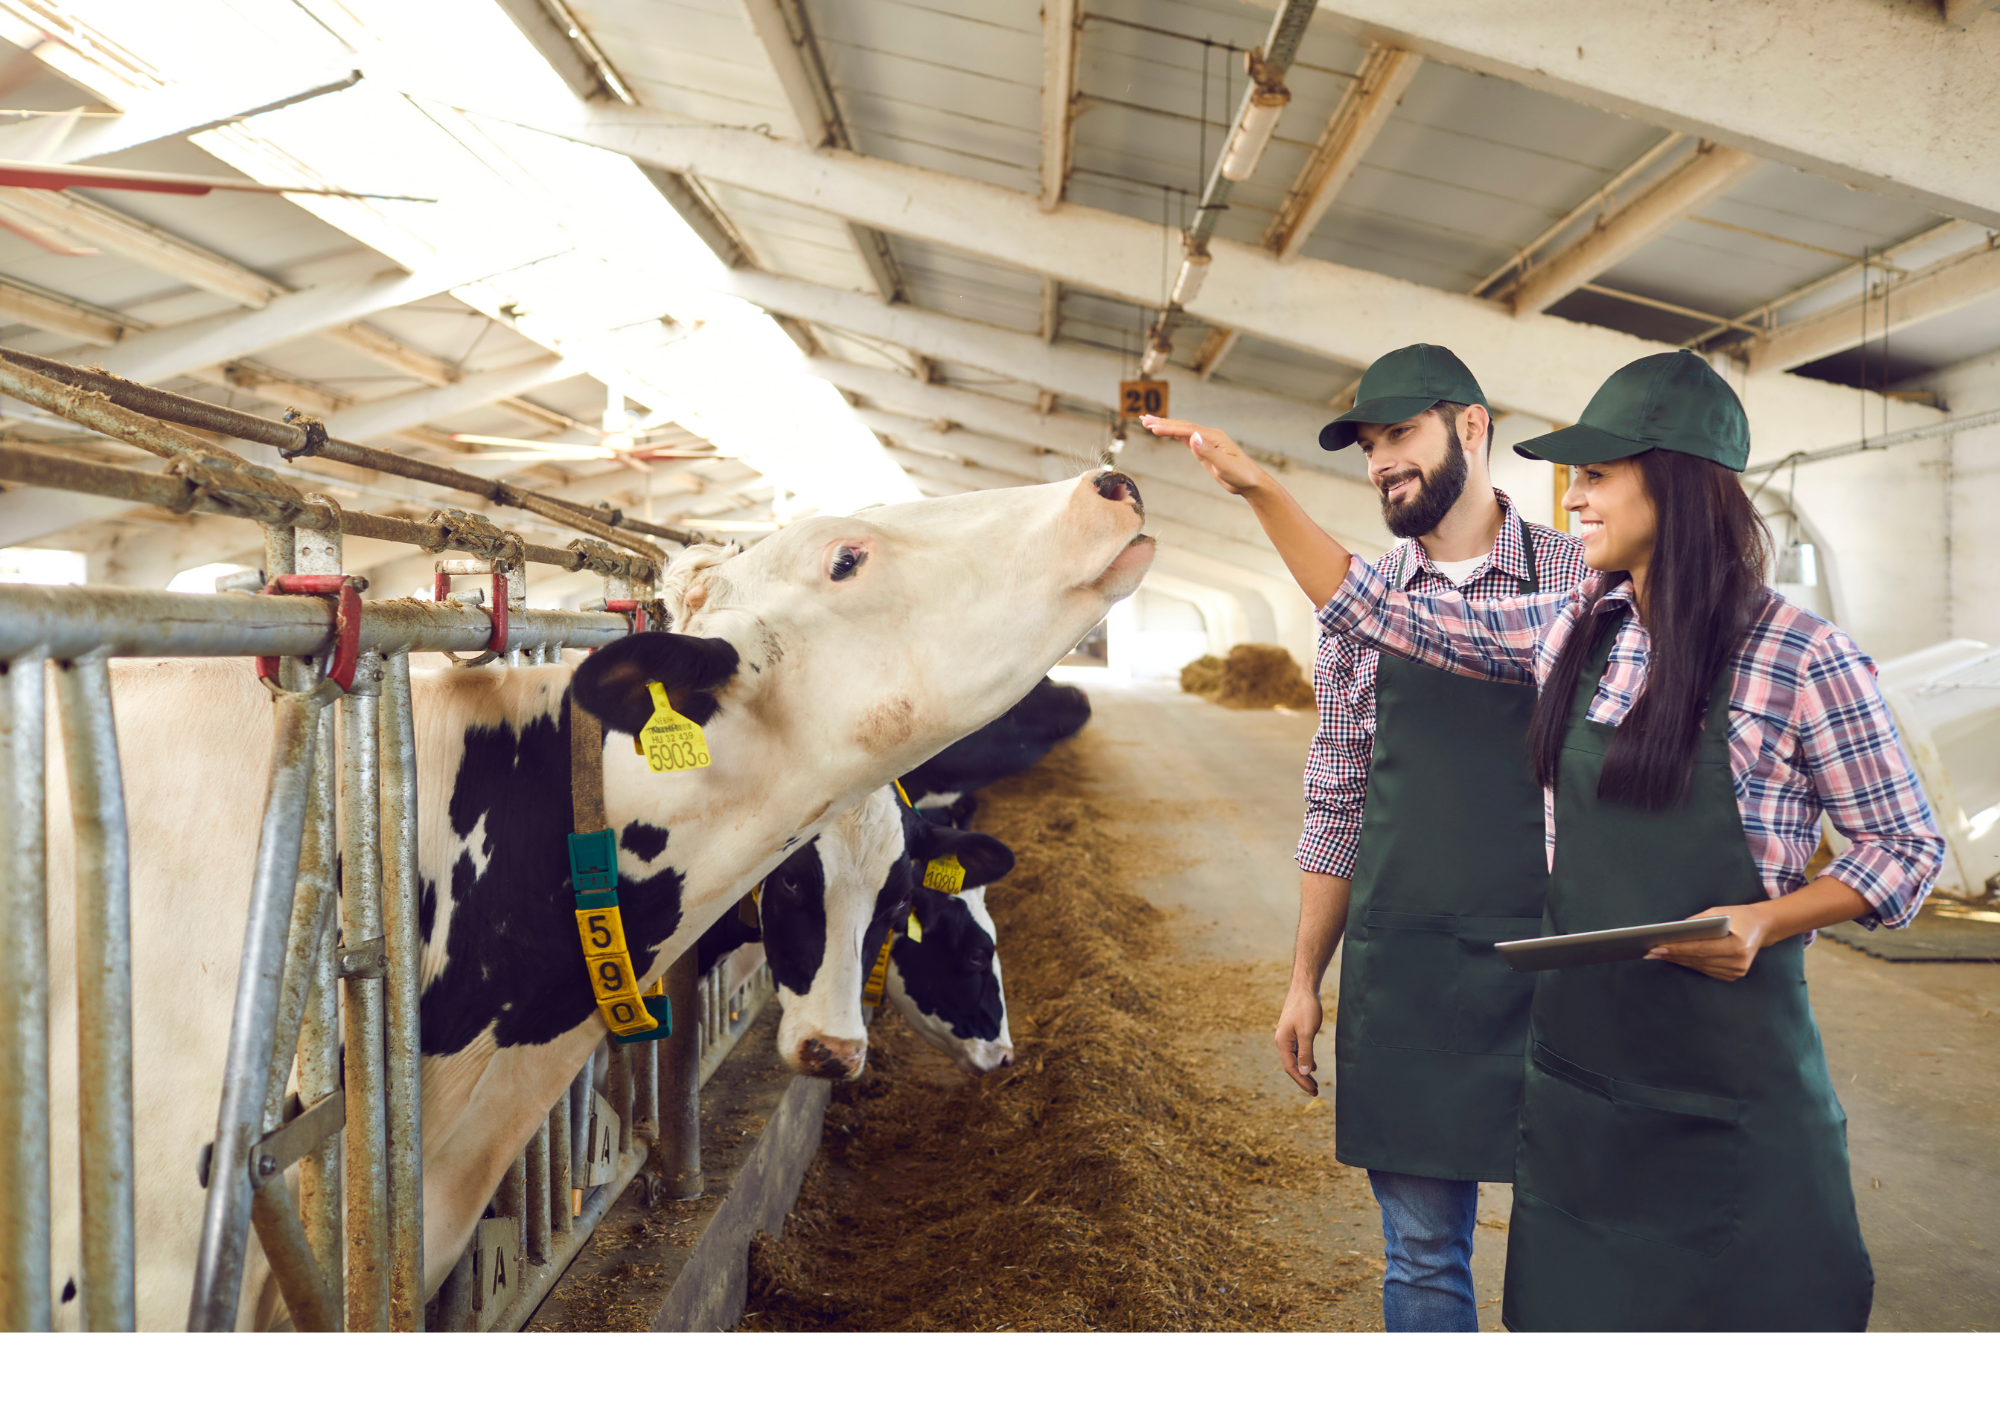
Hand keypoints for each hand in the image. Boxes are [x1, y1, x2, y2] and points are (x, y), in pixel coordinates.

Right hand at [1140, 415, 1265, 494]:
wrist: (1251, 482)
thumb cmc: (1241, 475)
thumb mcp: (1225, 465)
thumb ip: (1208, 452)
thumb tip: (1193, 437)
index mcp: (1213, 437)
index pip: (1186, 430)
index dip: (1168, 428)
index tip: (1152, 428)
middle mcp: (1208, 436)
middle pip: (1181, 426)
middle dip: (1162, 422)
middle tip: (1143, 419)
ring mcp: (1206, 442)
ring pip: (1182, 430)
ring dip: (1165, 426)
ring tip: (1148, 422)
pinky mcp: (1204, 450)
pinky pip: (1186, 438)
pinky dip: (1173, 434)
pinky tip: (1165, 431)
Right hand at [1273, 986, 1324, 1095]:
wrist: (1304, 988)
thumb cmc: (1306, 1008)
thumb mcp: (1307, 1032)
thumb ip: (1306, 1052)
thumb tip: (1304, 1072)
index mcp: (1282, 1042)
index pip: (1291, 1068)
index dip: (1302, 1081)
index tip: (1313, 1091)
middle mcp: (1282, 1041)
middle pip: (1291, 1065)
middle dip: (1303, 1079)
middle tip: (1315, 1091)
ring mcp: (1287, 1036)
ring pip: (1294, 1058)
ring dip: (1304, 1071)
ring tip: (1313, 1082)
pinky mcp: (1293, 1031)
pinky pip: (1297, 1050)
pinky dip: (1304, 1060)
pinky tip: (1311, 1066)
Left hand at [1648, 903, 1782, 980]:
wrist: (1763, 927)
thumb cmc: (1738, 916)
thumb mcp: (1718, 912)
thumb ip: (1697, 922)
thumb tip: (1672, 931)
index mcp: (1738, 946)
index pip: (1701, 949)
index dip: (1679, 949)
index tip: (1658, 946)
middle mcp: (1739, 962)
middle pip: (1698, 960)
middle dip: (1673, 955)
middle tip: (1651, 951)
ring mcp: (1737, 971)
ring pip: (1700, 967)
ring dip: (1678, 961)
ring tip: (1658, 954)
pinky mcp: (1734, 975)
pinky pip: (1706, 970)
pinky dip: (1690, 964)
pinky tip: (1675, 958)